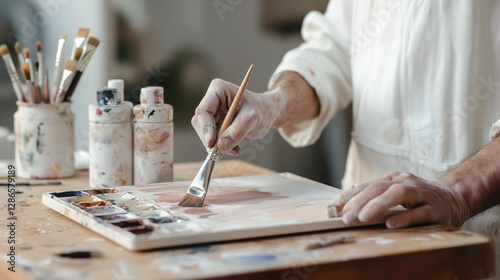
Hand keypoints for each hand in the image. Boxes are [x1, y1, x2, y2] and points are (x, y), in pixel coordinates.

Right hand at [192, 78, 284, 154]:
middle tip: (221, 152)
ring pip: (205, 134)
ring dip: (217, 146)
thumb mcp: (252, 119)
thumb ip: (238, 131)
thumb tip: (221, 146)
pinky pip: (212, 140)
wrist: (267, 114)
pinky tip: (234, 148)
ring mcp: (212, 114)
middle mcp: (212, 101)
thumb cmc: (261, 110)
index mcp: (218, 90)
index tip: (211, 143)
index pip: (203, 110)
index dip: (206, 127)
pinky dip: (221, 147)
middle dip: (211, 140)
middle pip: (201, 123)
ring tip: (235, 149)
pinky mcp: (214, 125)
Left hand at [326, 171, 469, 227]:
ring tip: (363, 217)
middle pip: (379, 188)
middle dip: (359, 202)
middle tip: (345, 217)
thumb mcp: (394, 193)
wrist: (454, 197)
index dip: (348, 196)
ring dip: (378, 205)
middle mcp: (405, 182)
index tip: (332, 208)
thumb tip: (345, 205)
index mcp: (392, 179)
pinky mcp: (436, 208)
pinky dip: (405, 217)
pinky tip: (391, 224)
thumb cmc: (417, 197)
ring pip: (399, 195)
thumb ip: (374, 197)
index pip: (366, 185)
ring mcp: (421, 194)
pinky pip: (419, 212)